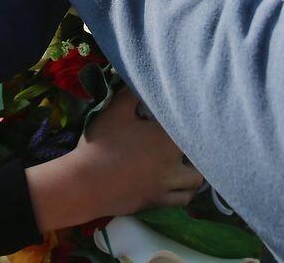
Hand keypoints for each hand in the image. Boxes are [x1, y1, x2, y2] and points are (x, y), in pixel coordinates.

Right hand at [25, 89, 202, 232]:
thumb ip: (132, 94)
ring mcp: (165, 187)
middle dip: (197, 151)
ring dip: (194, 174)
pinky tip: (177, 184)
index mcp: (166, 141)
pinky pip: (180, 201)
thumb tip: (142, 81)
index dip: (192, 124)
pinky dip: (184, 193)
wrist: (85, 183)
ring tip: (187, 165)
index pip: (190, 130)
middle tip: (187, 143)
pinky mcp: (155, 202)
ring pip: (194, 184)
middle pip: (199, 159)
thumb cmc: (101, 145)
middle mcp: (172, 166)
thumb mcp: (114, 111)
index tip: (190, 118)